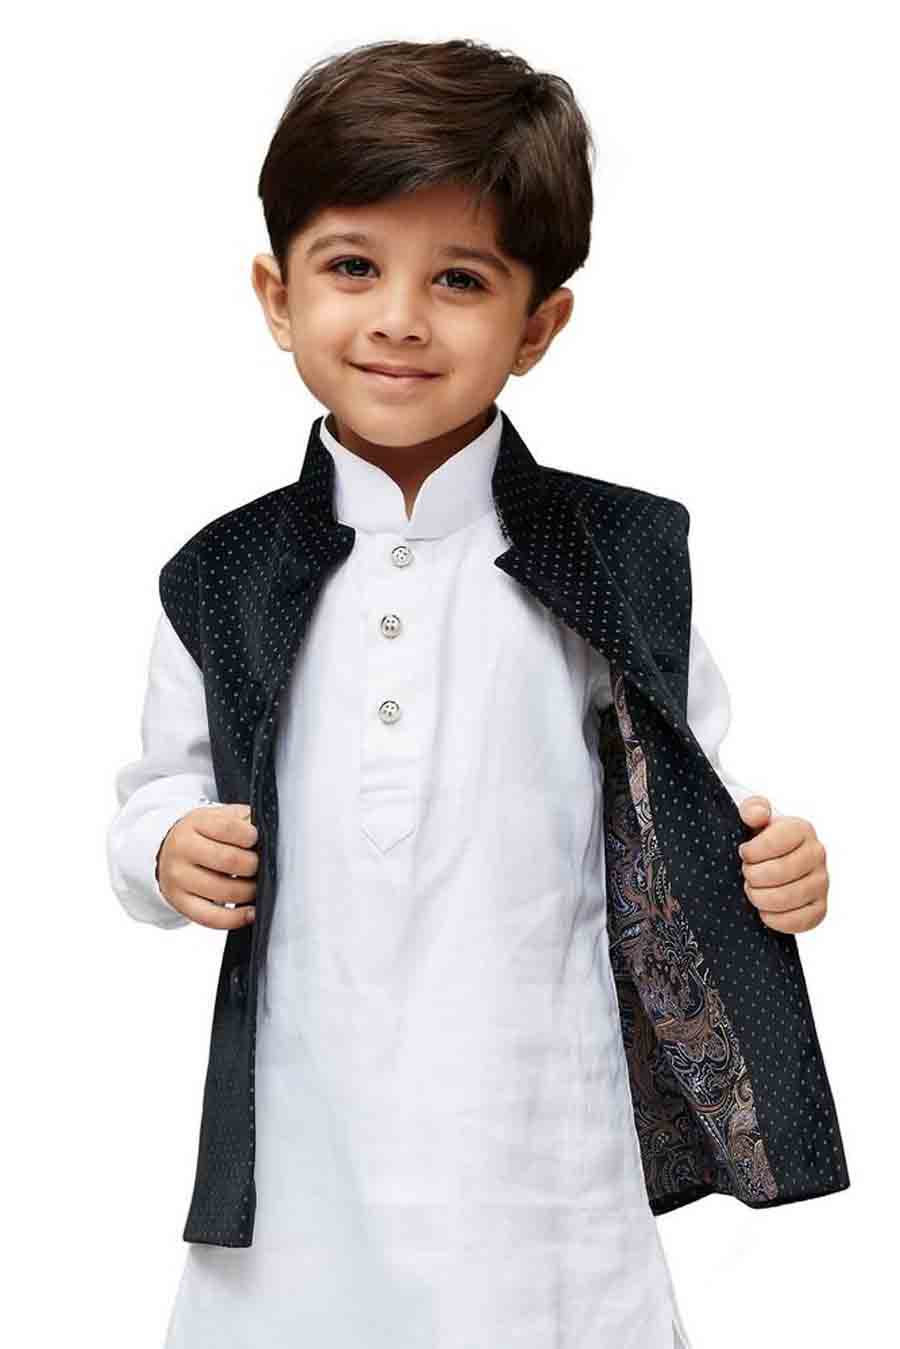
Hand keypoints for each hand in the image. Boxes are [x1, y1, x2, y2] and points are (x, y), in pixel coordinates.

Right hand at [156, 802, 257, 928]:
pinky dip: (236, 918)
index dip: (250, 836)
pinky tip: (250, 912)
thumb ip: (243, 821)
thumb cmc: (204, 835)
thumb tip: (268, 837)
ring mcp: (178, 878)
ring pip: (224, 891)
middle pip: (229, 860)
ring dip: (249, 891)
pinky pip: (211, 917)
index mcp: (195, 823)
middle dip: (253, 866)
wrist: (170, 851)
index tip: (257, 840)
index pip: (228, 828)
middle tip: (260, 866)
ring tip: (256, 886)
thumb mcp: (220, 817)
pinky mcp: (180, 903)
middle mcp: (182, 850)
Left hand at [737, 797, 827, 933]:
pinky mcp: (820, 908)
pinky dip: (774, 919)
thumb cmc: (760, 838)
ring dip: (760, 897)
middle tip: (747, 873)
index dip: (752, 852)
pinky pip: (798, 921)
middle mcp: (817, 854)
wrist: (773, 861)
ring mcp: (822, 882)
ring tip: (753, 890)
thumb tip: (758, 815)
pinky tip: (764, 909)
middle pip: (779, 872)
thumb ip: (752, 808)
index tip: (744, 853)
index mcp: (802, 829)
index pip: (775, 842)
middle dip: (753, 875)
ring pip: (786, 898)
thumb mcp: (753, 816)